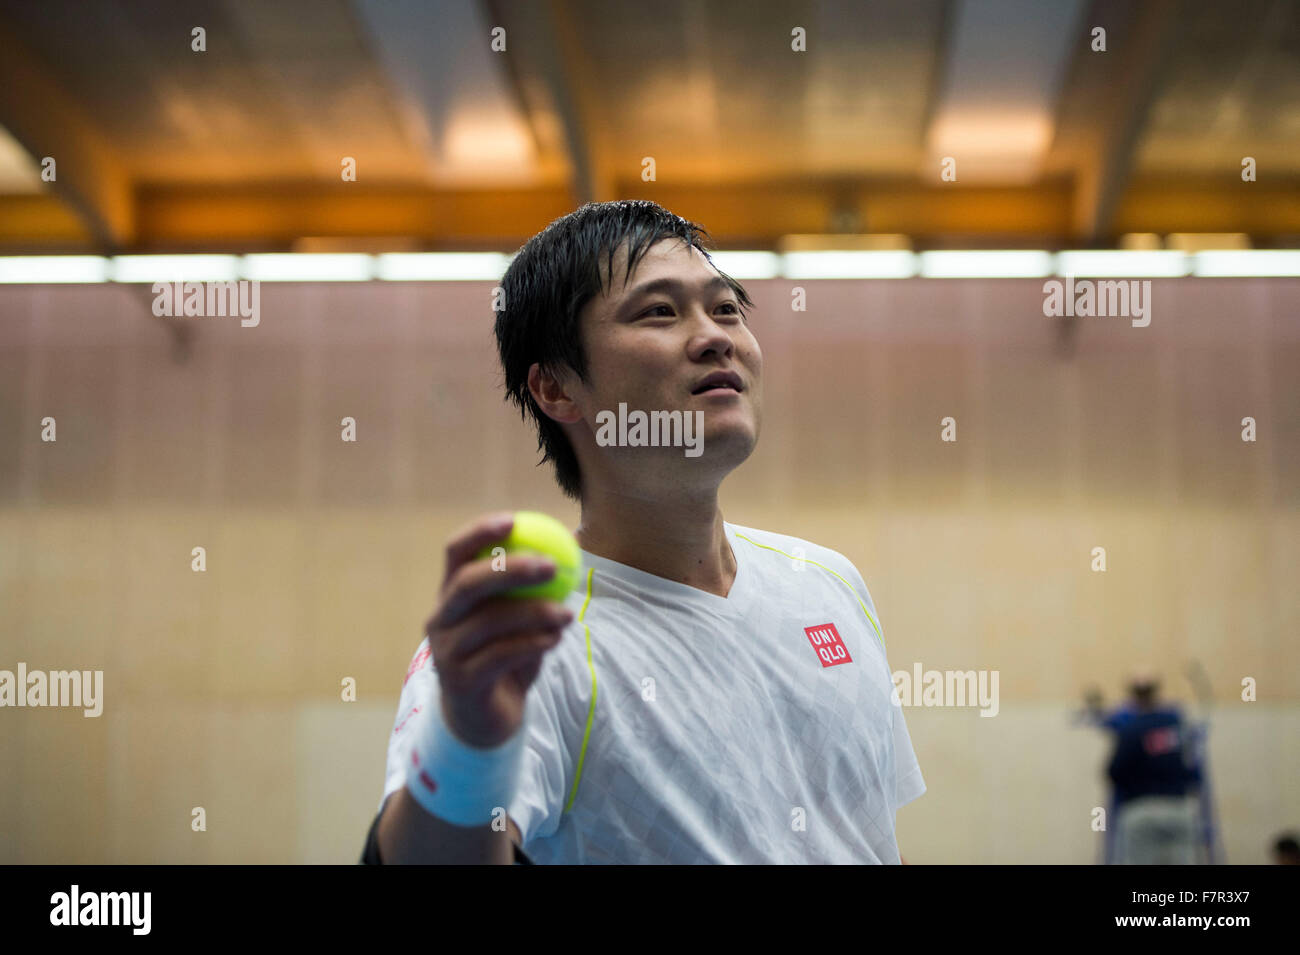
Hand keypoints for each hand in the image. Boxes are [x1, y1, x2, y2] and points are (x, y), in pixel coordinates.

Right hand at [424, 512, 573, 747]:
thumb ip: (532, 588)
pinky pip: (501, 655)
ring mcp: (446, 651)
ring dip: (535, 613)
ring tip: (567, 614)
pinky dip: (533, 643)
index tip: (514, 521)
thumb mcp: (518, 619)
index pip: (455, 552)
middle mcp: (440, 619)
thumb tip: (570, 544)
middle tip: (552, 566)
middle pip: (468, 583)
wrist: (487, 719)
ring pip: (490, 622)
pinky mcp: (460, 682)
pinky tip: (555, 639)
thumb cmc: (505, 657)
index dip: (480, 532)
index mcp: (451, 594)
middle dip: (510, 570)